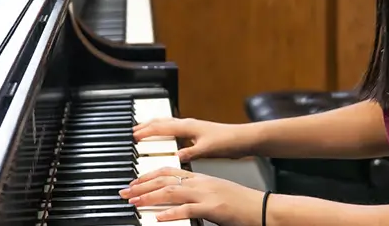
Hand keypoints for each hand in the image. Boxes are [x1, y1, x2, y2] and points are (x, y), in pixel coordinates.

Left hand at [119, 166, 264, 224]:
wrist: (262, 207)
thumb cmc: (241, 204)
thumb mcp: (214, 194)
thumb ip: (195, 195)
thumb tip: (177, 201)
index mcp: (200, 178)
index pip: (168, 171)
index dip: (148, 176)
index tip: (133, 183)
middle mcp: (200, 182)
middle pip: (165, 179)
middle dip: (141, 186)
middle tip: (125, 192)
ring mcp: (206, 194)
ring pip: (171, 192)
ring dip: (150, 197)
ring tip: (135, 202)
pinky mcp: (213, 208)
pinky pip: (187, 210)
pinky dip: (171, 213)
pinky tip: (158, 217)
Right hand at [133, 117, 256, 161]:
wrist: (243, 139)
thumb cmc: (227, 142)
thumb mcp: (207, 150)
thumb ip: (190, 153)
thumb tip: (175, 156)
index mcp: (188, 127)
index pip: (162, 127)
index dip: (147, 131)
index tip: (134, 135)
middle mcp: (189, 124)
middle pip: (162, 122)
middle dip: (147, 125)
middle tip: (134, 130)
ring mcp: (193, 127)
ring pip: (168, 123)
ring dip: (155, 126)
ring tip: (145, 130)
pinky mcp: (197, 133)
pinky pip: (176, 129)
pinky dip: (166, 131)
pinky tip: (167, 137)